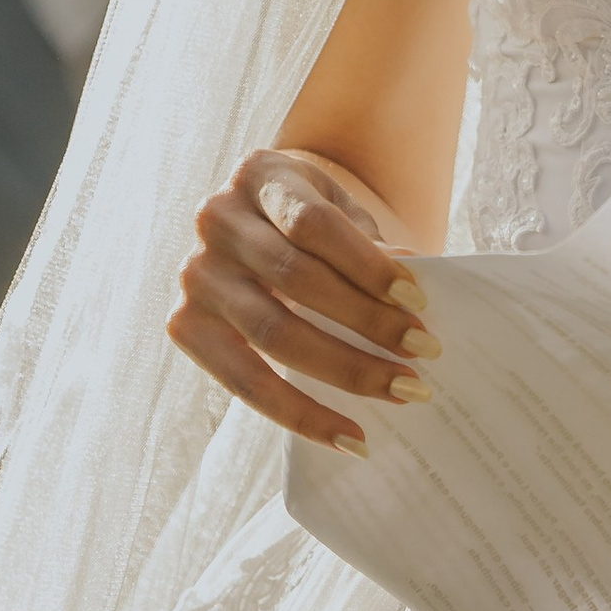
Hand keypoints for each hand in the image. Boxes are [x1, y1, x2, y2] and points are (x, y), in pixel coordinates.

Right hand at [171, 147, 438, 450]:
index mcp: (258, 174)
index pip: (314, 225)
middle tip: (425, 354)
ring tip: (403, 390)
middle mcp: (215, 219)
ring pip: (273, 335)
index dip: (367, 265)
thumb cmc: (319, 222)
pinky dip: (302, 414)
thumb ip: (372, 247)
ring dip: (346, 369)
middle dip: (368, 322)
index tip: (420, 301)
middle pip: (296, 280)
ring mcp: (195, 273)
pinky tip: (351, 436)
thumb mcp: (347, 214)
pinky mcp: (185, 325)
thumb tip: (411, 292)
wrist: (266, 223)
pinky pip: (246, 383)